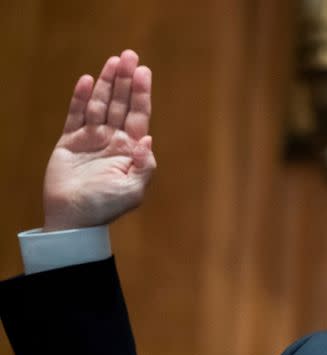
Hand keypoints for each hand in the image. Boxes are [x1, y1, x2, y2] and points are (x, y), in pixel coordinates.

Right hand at [43, 50, 155, 230]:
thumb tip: (148, 139)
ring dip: (107, 82)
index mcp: (130, 150)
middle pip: (121, 104)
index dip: (141, 94)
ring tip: (113, 61)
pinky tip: (88, 81)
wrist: (74, 218)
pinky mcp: (70, 141)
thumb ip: (145, 166)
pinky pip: (76, 114)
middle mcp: (112, 140)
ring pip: (100, 104)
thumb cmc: (106, 207)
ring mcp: (91, 138)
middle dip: (126, 80)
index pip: (139, 116)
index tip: (144, 72)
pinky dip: (82, 98)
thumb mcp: (133, 190)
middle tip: (130, 55)